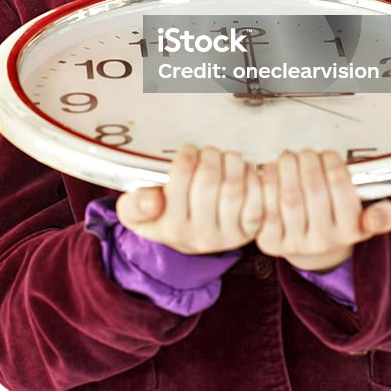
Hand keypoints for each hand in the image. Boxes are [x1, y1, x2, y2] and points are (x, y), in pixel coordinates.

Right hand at [116, 144, 261, 254]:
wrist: (188, 239)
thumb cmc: (162, 215)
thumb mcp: (136, 213)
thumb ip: (134, 205)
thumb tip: (152, 200)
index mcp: (172, 227)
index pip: (182, 176)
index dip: (187, 153)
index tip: (188, 151)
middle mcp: (200, 236)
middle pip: (210, 179)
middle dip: (210, 155)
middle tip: (207, 153)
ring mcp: (228, 236)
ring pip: (234, 188)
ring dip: (232, 162)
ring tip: (224, 158)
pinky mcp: (250, 231)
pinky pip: (256, 200)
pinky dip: (252, 178)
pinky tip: (241, 172)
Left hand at [254, 150, 390, 271]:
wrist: (310, 252)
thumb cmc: (336, 221)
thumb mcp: (363, 221)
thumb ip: (379, 216)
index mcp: (349, 231)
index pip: (340, 185)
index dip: (332, 161)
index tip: (328, 155)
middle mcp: (322, 241)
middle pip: (313, 188)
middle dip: (308, 161)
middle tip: (306, 153)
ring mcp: (294, 242)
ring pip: (289, 196)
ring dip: (287, 167)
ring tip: (289, 156)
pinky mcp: (269, 241)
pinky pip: (266, 207)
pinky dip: (267, 182)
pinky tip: (270, 168)